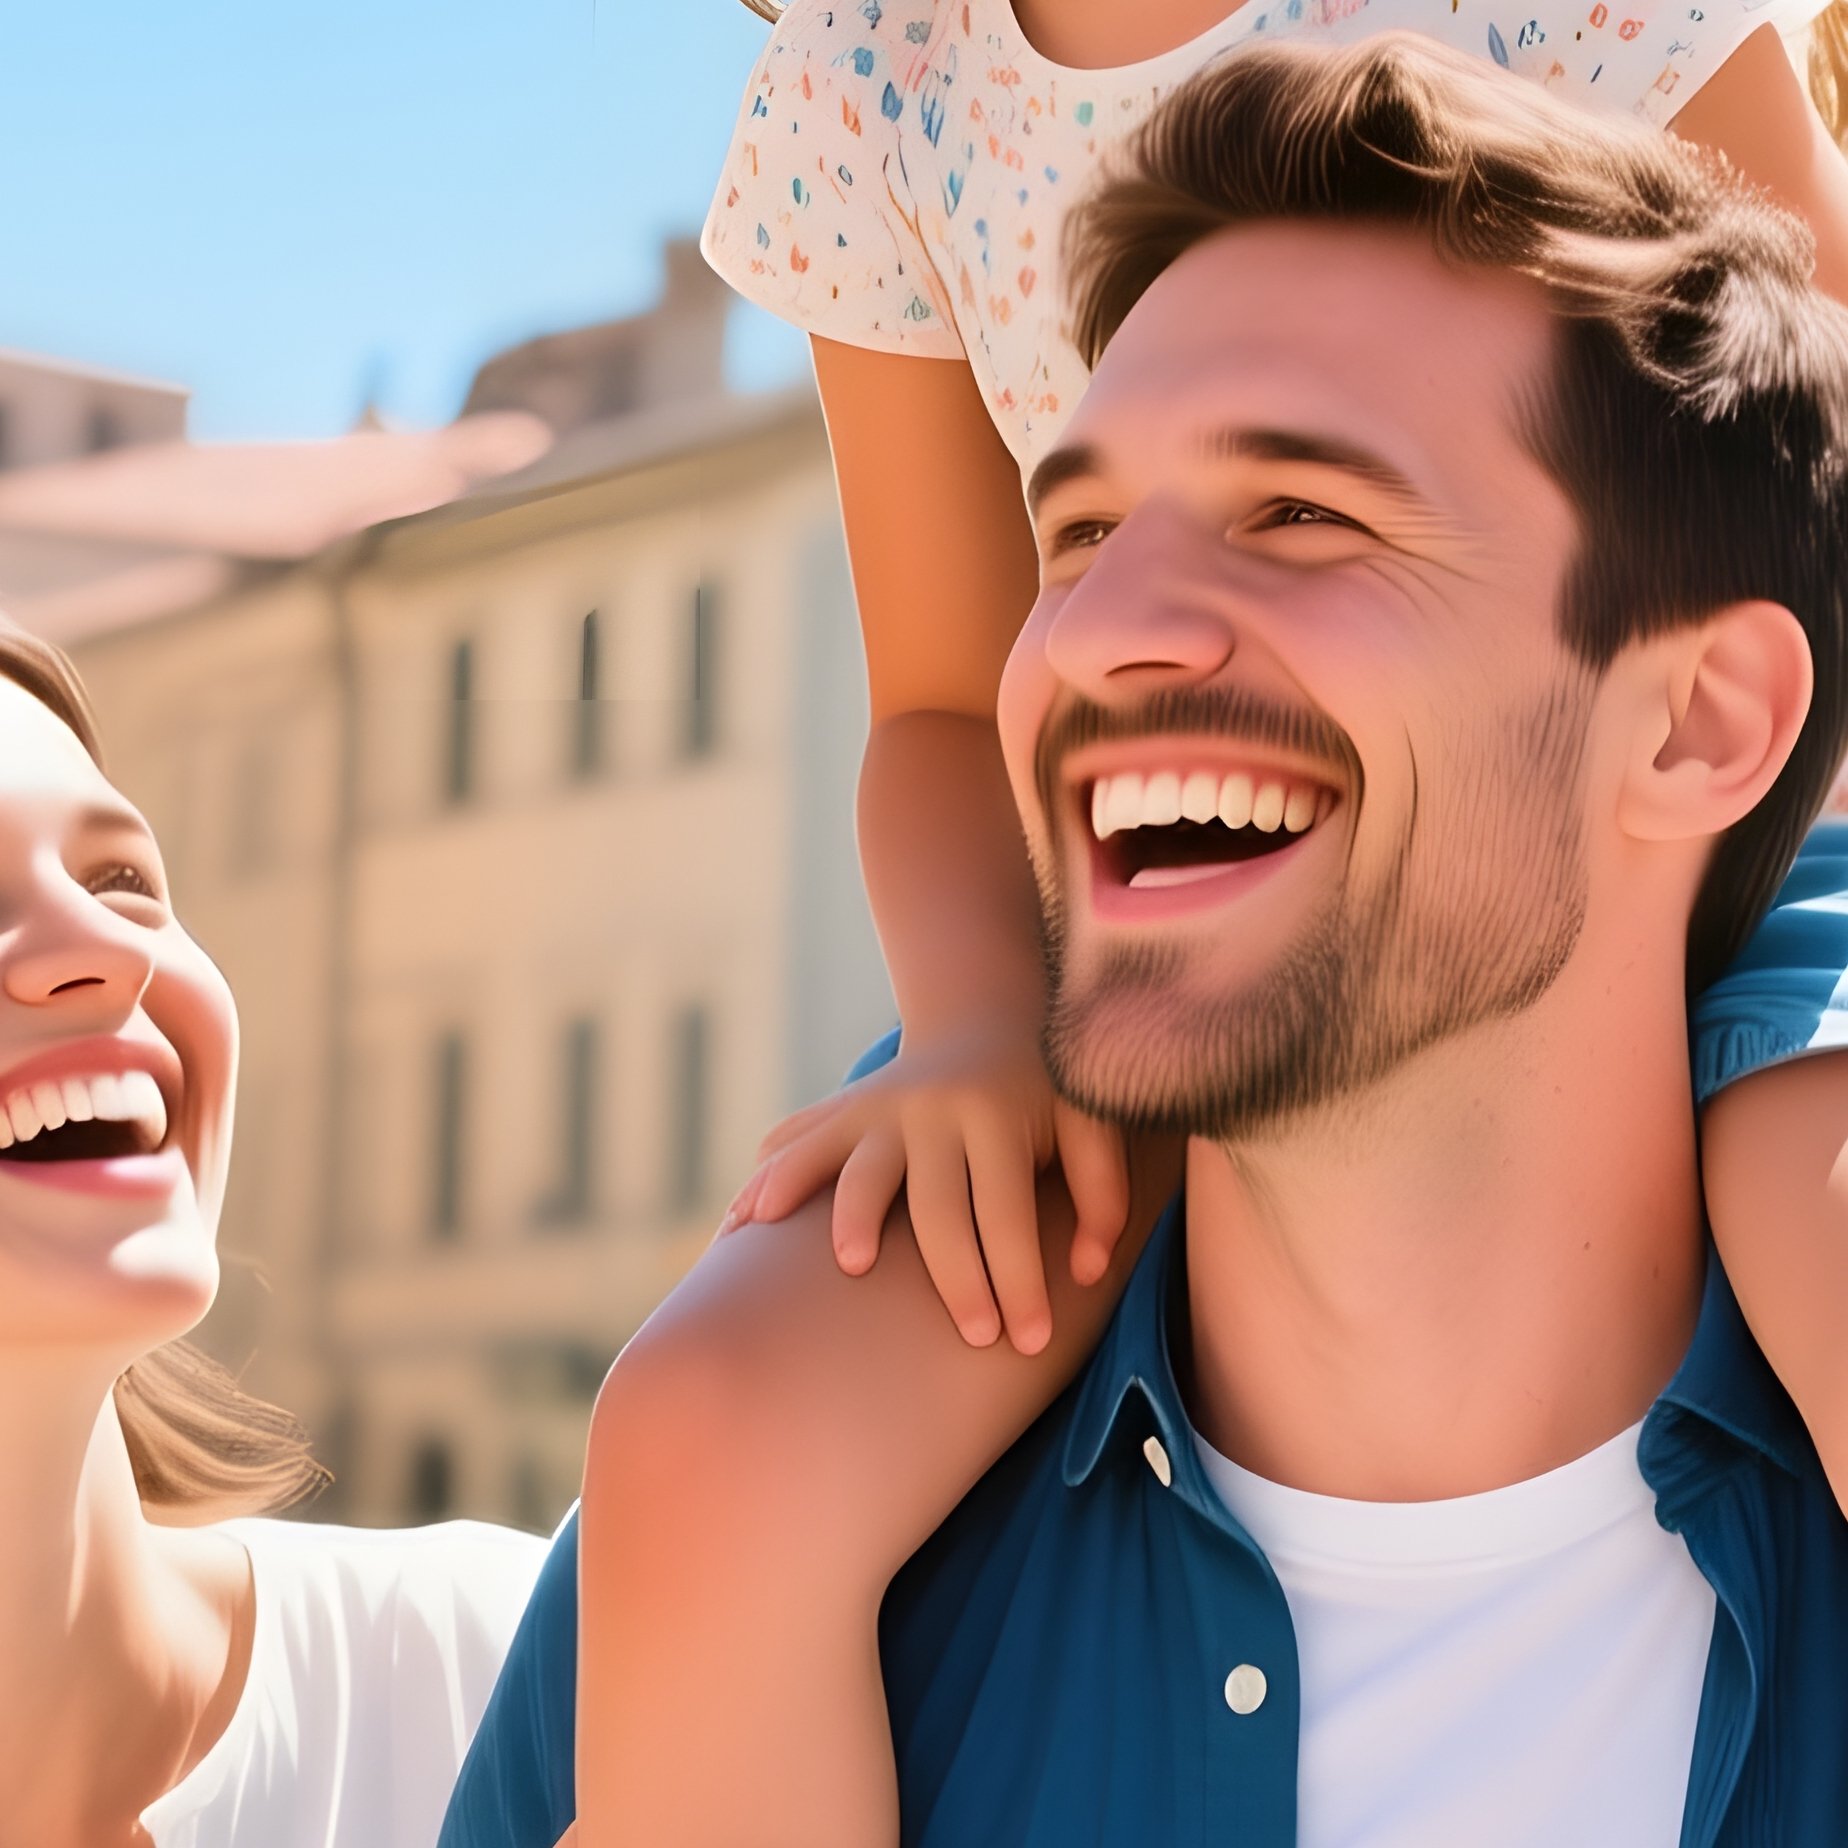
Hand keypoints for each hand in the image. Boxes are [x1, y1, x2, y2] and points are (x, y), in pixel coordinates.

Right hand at [718, 1028, 1130, 1353]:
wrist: (981, 1023)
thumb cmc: (1046, 1095)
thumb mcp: (1092, 1124)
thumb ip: (1103, 1194)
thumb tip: (1087, 1268)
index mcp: (996, 1114)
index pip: (1007, 1210)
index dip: (1021, 1278)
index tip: (1031, 1341)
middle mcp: (934, 1110)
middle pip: (938, 1205)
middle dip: (958, 1277)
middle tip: (976, 1338)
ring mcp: (880, 1108)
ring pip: (856, 1165)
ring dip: (848, 1213)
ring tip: (848, 1265)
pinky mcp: (842, 1112)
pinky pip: (796, 1143)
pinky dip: (769, 1180)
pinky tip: (742, 1224)